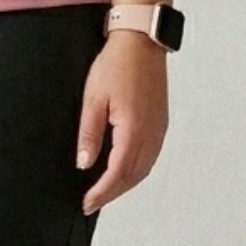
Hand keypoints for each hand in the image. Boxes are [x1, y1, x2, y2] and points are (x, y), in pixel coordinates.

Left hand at [75, 30, 169, 215]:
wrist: (141, 41)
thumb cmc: (116, 65)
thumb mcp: (93, 100)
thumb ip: (89, 134)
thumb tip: (84, 163)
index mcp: (134, 130)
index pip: (117, 173)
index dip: (101, 192)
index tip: (86, 203)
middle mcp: (152, 133)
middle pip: (133, 177)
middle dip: (112, 193)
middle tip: (92, 203)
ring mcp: (159, 129)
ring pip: (144, 169)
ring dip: (125, 184)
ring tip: (105, 191)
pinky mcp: (161, 122)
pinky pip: (151, 156)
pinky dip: (136, 170)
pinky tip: (124, 170)